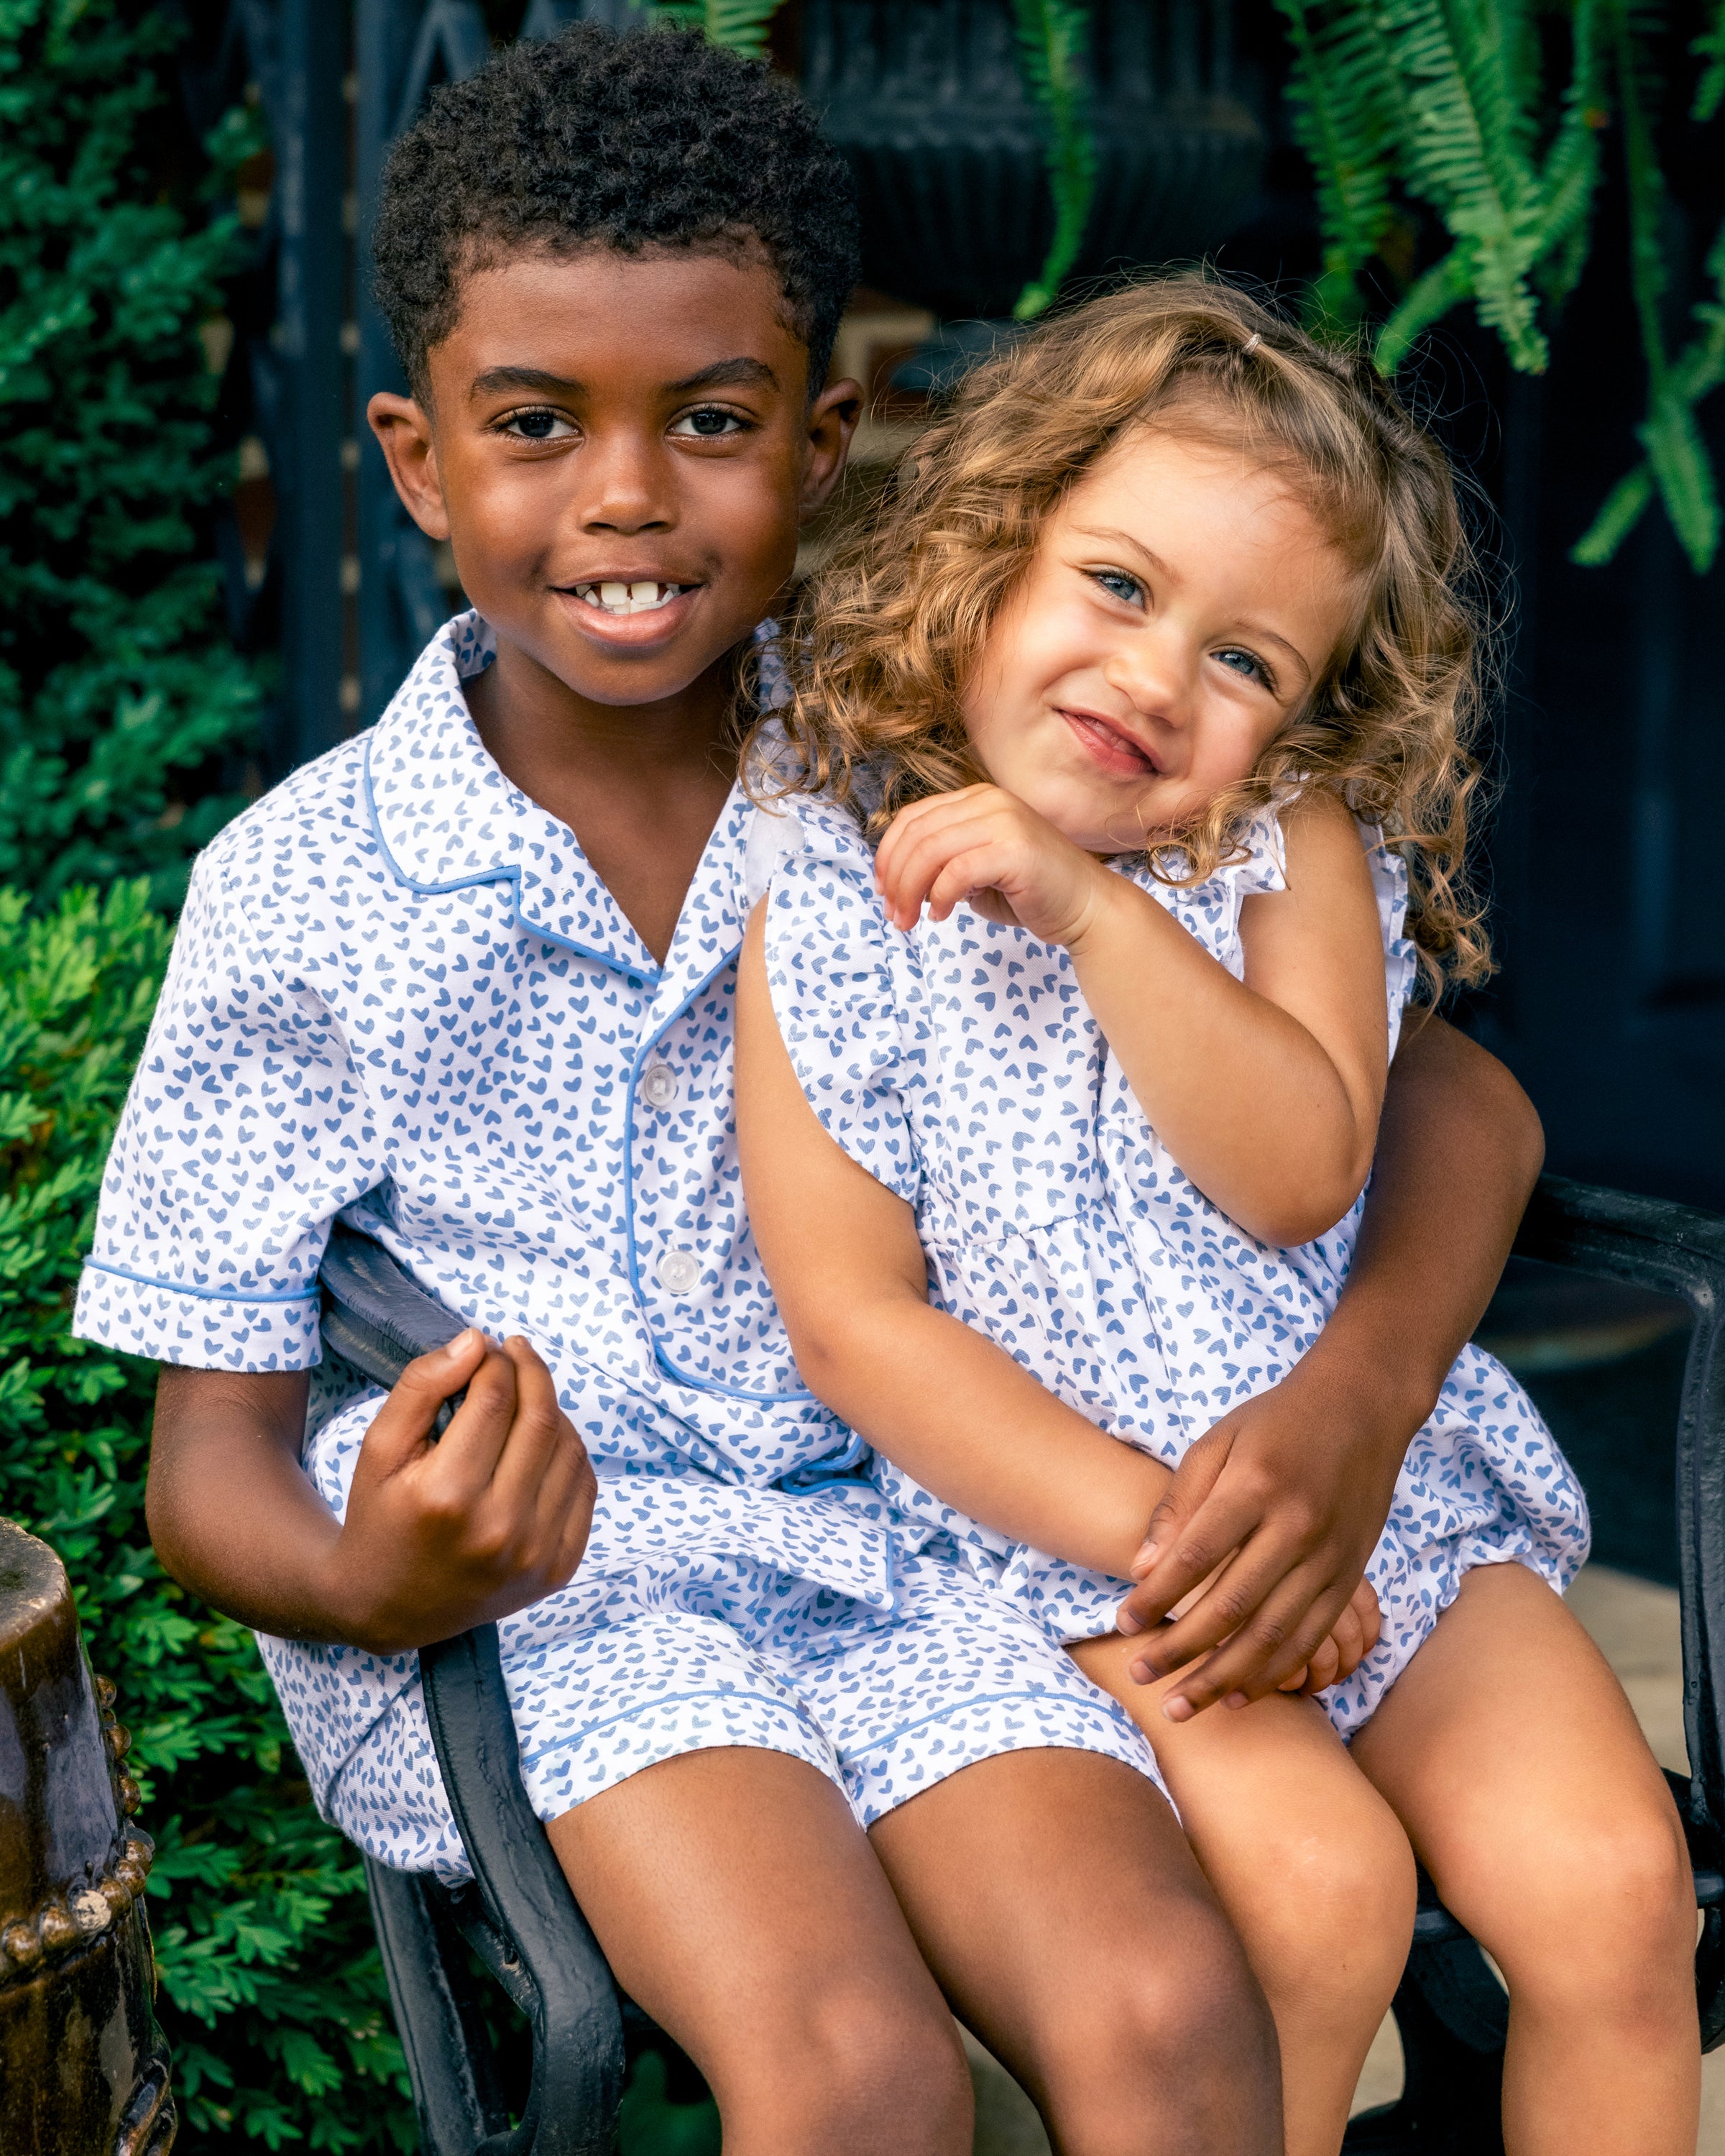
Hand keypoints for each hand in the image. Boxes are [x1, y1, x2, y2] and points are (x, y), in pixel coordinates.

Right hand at [328, 1329, 595, 1653]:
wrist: (388, 1606)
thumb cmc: (380, 1517)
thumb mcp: (379, 1447)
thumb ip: (421, 1386)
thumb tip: (476, 1340)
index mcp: (447, 1496)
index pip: (495, 1399)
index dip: (495, 1360)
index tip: (487, 1347)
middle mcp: (499, 1528)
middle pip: (540, 1419)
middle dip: (530, 1371)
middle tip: (515, 1352)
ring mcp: (535, 1552)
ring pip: (570, 1448)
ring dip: (552, 1409)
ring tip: (524, 1398)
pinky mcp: (559, 1567)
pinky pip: (584, 1486)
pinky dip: (568, 1452)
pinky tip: (541, 1441)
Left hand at [874, 785, 1111, 946]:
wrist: (1087, 906)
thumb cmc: (1031, 892)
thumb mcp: (976, 869)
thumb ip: (942, 863)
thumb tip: (898, 879)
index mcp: (977, 798)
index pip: (914, 817)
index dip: (888, 854)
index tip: (882, 890)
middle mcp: (989, 801)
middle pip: (916, 835)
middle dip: (895, 878)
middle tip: (894, 915)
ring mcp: (1004, 820)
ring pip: (930, 851)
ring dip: (910, 891)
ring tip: (909, 920)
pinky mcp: (1015, 849)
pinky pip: (957, 872)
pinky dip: (939, 897)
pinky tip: (940, 915)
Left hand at [1115, 1352, 1409, 1719]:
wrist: (1363, 1408)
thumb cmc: (1276, 1422)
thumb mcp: (1218, 1442)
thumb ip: (1179, 1504)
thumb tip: (1143, 1570)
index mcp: (1256, 1485)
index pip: (1196, 1555)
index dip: (1157, 1597)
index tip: (1123, 1625)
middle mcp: (1297, 1525)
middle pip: (1232, 1605)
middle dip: (1181, 1649)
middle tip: (1141, 1676)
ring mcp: (1330, 1555)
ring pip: (1274, 1634)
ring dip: (1225, 1677)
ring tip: (1182, 1705)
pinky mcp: (1352, 1575)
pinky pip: (1313, 1636)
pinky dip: (1276, 1671)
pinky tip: (1241, 1695)